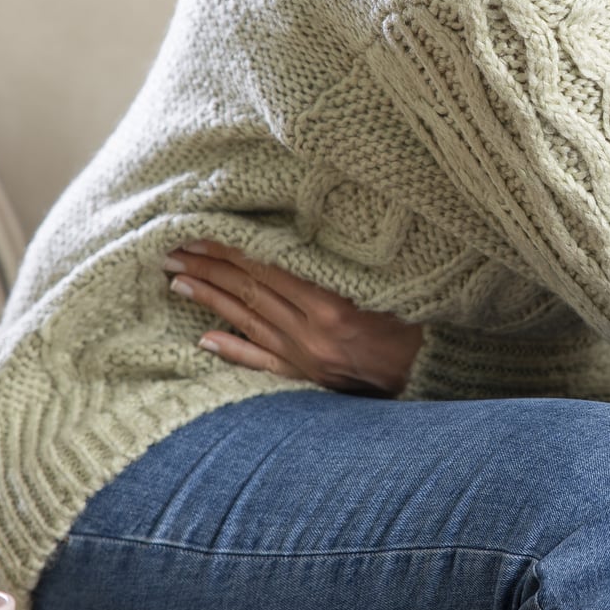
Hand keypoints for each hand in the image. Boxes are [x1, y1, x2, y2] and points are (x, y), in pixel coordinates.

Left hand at [163, 240, 424, 396]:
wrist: (437, 371)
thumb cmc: (420, 319)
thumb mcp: (388, 282)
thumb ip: (345, 263)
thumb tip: (303, 233)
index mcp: (332, 304)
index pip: (267, 269)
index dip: (230, 250)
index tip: (197, 232)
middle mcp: (312, 332)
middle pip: (250, 293)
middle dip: (209, 270)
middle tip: (172, 251)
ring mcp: (307, 357)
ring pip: (249, 323)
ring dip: (211, 300)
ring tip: (178, 280)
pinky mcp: (309, 376)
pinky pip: (263, 363)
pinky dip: (233, 351)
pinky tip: (204, 339)